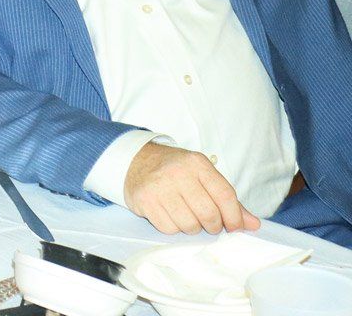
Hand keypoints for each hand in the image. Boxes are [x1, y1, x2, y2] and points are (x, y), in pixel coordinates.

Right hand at [124, 141, 258, 234]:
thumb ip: (227, 200)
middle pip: (208, 214)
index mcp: (197, 163)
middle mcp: (178, 172)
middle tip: (209, 224)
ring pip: (189, 224)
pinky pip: (169, 228)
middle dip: (213, 226)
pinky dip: (174, 228)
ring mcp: (159, 186)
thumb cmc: (176, 170)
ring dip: (192, 228)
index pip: (225, 195)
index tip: (235, 227)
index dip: (234, 217)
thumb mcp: (202, 176)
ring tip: (187, 216)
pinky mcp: (144, 199)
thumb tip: (254, 225)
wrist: (135, 160)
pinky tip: (171, 215)